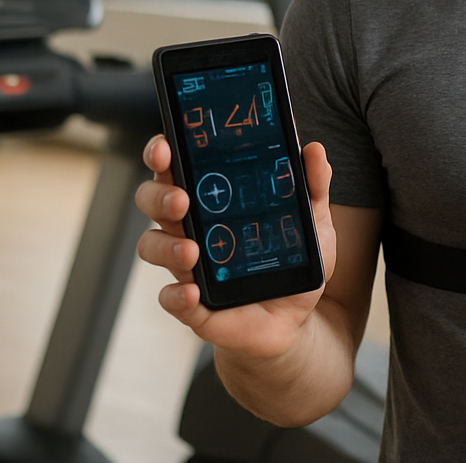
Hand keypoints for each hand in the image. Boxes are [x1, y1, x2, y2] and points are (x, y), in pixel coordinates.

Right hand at [135, 135, 338, 358]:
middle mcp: (191, 226)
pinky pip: (170, 298)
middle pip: (152, 199)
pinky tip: (192, 292)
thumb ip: (312, 185)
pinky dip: (176, 296)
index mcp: (212, 197)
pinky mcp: (192, 304)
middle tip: (182, 199)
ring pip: (152, 246)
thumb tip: (314, 150)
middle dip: (159, 195)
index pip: (176, 165)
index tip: (165, 146)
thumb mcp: (312, 220)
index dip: (162, 153)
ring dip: (167, 246)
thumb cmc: (292, 260)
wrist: (295, 319)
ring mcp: (188, 265)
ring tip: (192, 251)